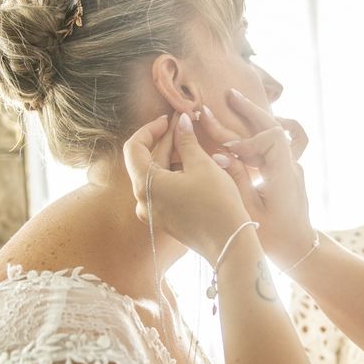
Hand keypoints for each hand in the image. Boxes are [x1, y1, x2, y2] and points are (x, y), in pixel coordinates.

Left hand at [123, 113, 250, 265]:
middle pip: (146, 162)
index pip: (134, 147)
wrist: (229, 243)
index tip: (169, 119)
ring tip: (192, 142)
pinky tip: (192, 165)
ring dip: (170, 157)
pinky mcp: (164, 220)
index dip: (150, 129)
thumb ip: (186, 141)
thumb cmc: (217, 203)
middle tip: (184, 124)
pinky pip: (163, 190)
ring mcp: (152, 213)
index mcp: (146, 185)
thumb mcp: (202, 165)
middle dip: (165, 141)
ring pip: (156, 176)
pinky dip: (174, 174)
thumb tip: (181, 121)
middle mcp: (142, 201)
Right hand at [199, 91, 314, 268]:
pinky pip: (278, 143)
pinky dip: (264, 131)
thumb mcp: (249, 213)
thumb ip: (236, 181)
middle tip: (229, 94)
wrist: (300, 249)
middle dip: (250, 110)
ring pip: (276, 132)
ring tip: (235, 102)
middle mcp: (291, 165)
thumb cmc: (273, 237)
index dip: (247, 140)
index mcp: (283, 174)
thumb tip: (220, 156)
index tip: (226, 151)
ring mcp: (291, 166)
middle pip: (274, 127)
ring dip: (256, 116)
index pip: (270, 139)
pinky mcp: (287, 171)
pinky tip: (253, 126)